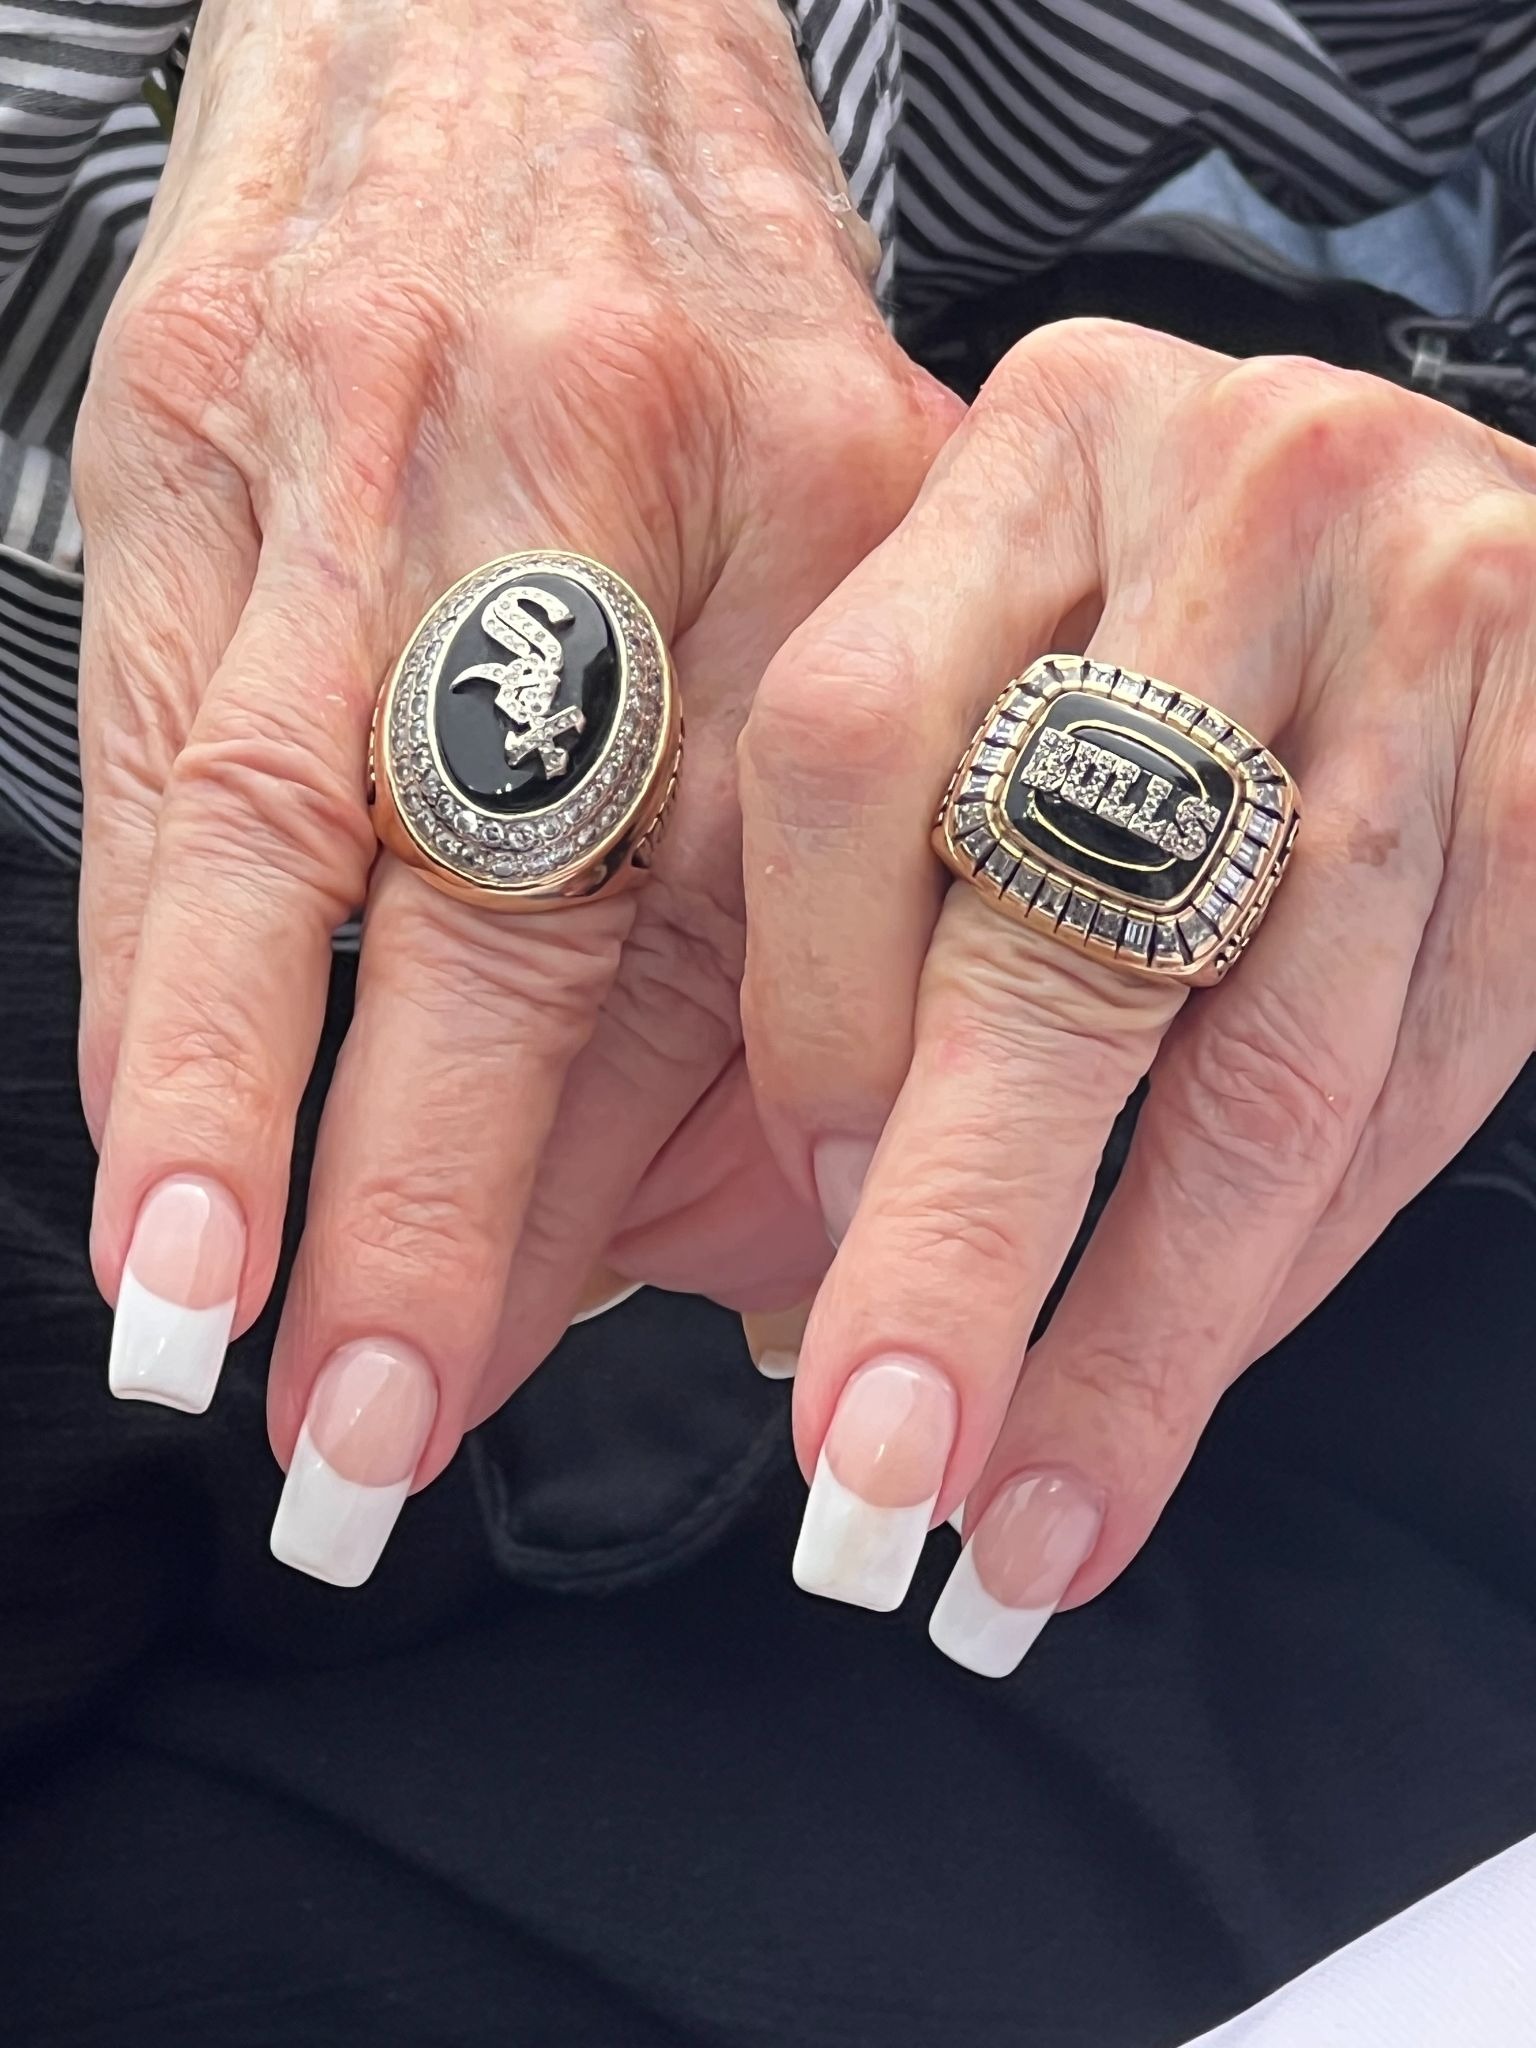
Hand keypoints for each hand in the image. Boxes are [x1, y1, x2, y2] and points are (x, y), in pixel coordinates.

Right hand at [78, 0, 954, 1581]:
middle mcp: (607, 491)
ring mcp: (383, 457)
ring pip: (304, 835)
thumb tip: (762, 1224)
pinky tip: (144, 1145)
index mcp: (826, 525)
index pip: (760, 913)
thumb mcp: (842, 559)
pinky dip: (148, 973)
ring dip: (245, 1109)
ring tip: (215, 1323)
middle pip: (531, 895)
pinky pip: (160, 744)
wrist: (517, 29)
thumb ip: (819, 883)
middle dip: (452, 1188)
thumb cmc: (702, 336)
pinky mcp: (198, 428)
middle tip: (394, 1424)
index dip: (693, 1166)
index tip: (650, 1364)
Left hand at [740, 319, 1535, 1665]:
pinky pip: (1431, 1070)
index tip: (790, 1202)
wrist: (1487, 538)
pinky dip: (1303, 1254)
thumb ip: (887, 866)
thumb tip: (808, 1202)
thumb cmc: (1199, 624)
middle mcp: (1245, 494)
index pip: (851, 744)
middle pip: (1060, 928)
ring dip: (1149, 1325)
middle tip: (878, 1474)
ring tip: (1043, 1516)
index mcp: (1044, 437)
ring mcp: (1445, 619)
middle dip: (962, 1245)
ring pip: (1266, 1053)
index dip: (811, 1019)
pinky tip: (1200, 1365)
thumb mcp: (1028, 649)